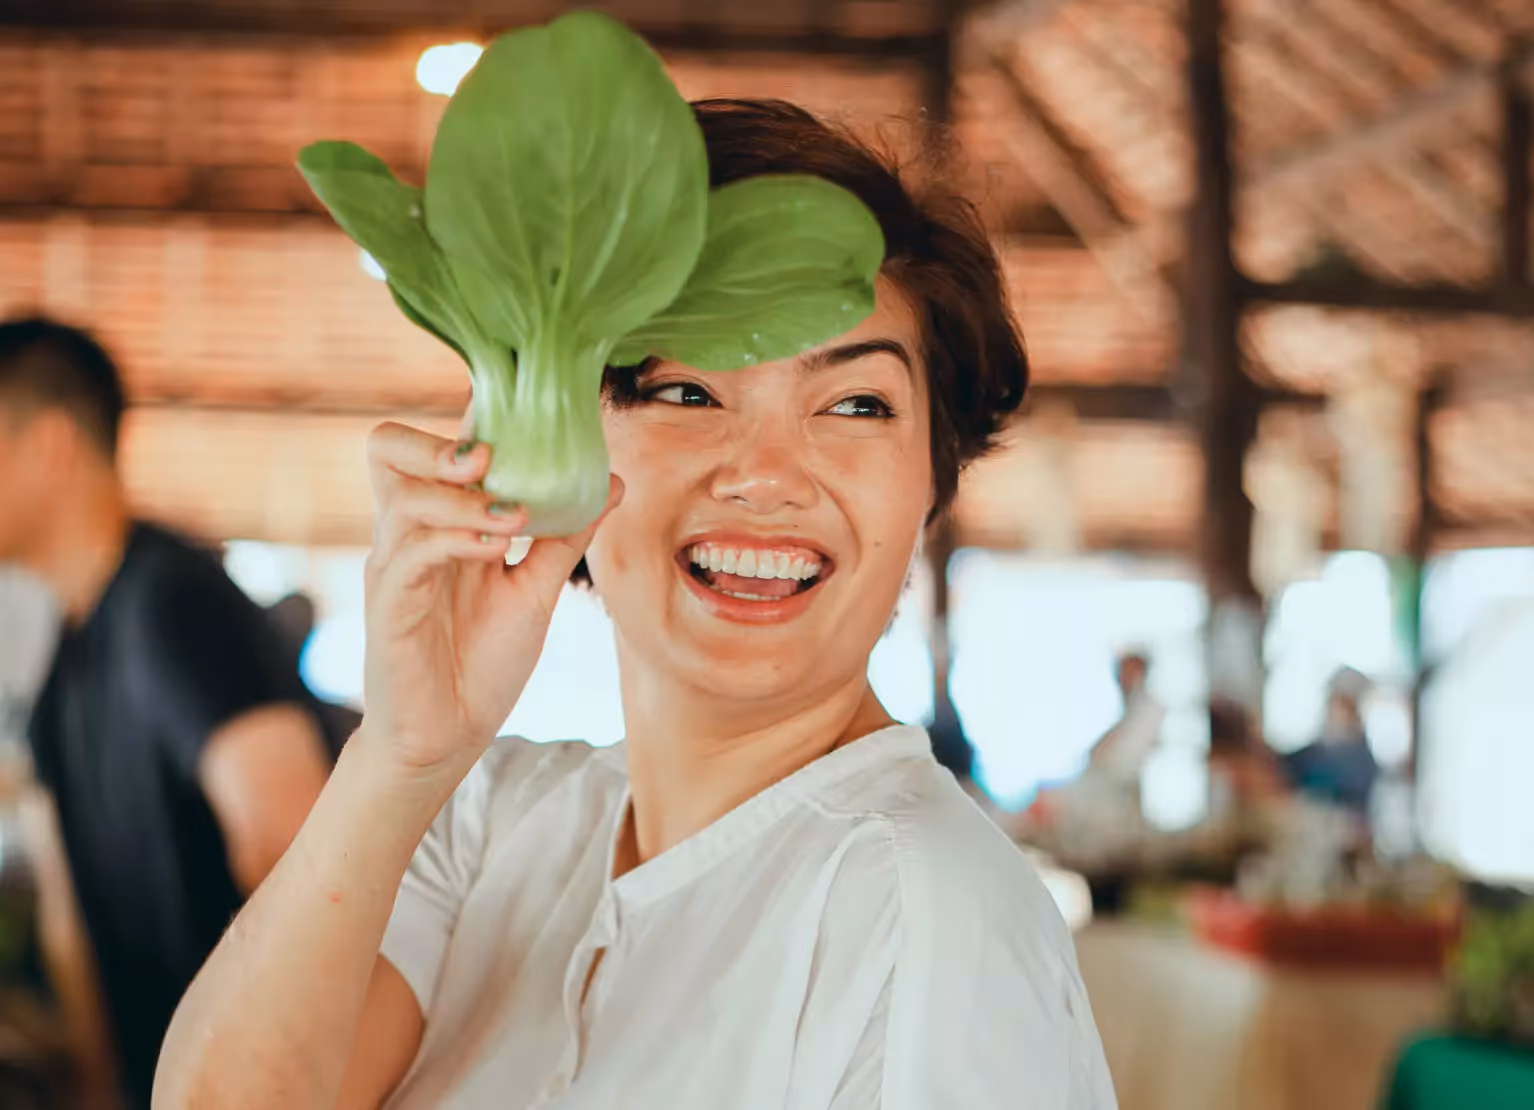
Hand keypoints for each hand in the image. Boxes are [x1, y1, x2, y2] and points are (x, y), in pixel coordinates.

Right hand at [357, 422, 621, 778]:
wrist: (448, 738)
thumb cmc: (481, 661)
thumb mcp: (535, 590)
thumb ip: (565, 535)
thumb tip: (613, 481)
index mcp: (438, 522)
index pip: (436, 445)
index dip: (471, 416)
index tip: (526, 407)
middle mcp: (407, 534)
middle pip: (386, 447)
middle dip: (437, 440)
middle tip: (492, 455)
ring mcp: (394, 568)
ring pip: (406, 499)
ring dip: (464, 499)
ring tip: (516, 516)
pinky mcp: (390, 607)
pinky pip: (412, 556)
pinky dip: (457, 541)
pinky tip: (498, 550)